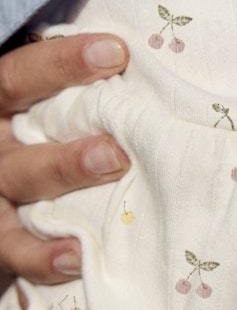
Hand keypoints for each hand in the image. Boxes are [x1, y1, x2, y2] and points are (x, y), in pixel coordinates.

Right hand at [0, 34, 129, 283]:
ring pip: (20, 185)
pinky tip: (77, 255)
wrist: (16, 177)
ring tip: (115, 169)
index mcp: (0, 106)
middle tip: (120, 142)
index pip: (17, 77)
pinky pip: (14, 250)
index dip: (62, 63)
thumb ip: (82, 91)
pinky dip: (43, 257)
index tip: (117, 52)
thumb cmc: (50, 127)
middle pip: (18, 139)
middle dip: (69, 136)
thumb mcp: (48, 105)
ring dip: (67, 176)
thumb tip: (149, 62)